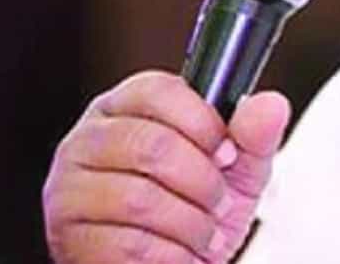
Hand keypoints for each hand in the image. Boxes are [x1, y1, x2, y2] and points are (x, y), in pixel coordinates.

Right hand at [43, 70, 290, 262]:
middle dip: (203, 183)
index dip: (204, 124)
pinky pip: (128, 245)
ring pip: (139, 199)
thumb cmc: (199, 212)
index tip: (227, 154)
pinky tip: (181, 255)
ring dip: (190, 225)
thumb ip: (254, 135)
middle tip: (220, 203)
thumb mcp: (237, 171)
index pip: (158, 92)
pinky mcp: (69, 240)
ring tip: (205, 234)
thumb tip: (270, 104)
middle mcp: (87, 141)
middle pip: (151, 146)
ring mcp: (68, 191)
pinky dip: (171, 255)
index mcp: (126, 108)